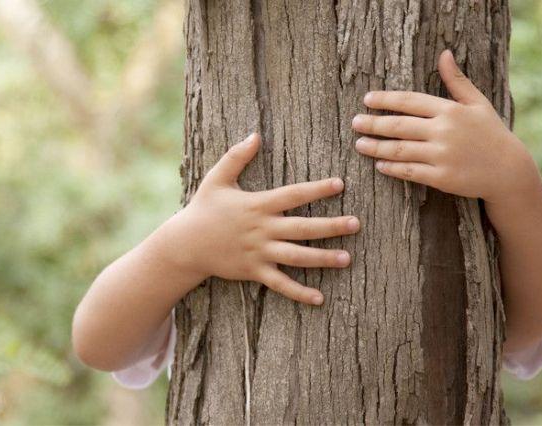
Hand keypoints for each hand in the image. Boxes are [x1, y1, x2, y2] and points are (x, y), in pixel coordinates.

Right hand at [169, 133, 359, 305]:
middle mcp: (262, 229)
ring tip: (347, 258)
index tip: (340, 184)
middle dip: (331, 226)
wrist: (185, 244)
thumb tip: (255, 135)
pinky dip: (299, 292)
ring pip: (297, 256)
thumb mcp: (217, 179)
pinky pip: (280, 283)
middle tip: (356, 224)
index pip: (293, 195)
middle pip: (303, 227)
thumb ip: (236, 156)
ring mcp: (259, 252)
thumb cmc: (203, 209)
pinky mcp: (253, 271)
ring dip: (323, 259)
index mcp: (257, 205)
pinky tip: (319, 298)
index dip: (317, 189)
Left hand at [351, 50, 540, 202]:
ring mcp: (442, 155)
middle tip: (355, 122)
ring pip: (399, 149)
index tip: (367, 100)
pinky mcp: (441, 177)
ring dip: (376, 148)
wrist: (509, 171)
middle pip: (398, 126)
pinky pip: (409, 171)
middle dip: (373, 123)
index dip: (385, 100)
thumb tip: (444, 54)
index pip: (409, 101)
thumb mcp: (477, 103)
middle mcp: (444, 131)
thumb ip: (456, 81)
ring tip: (360, 144)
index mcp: (450, 110)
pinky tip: (379, 165)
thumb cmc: (491, 134)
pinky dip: (392, 168)